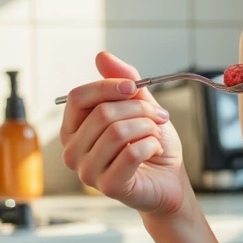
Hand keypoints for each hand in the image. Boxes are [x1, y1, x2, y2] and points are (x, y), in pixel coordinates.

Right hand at [59, 51, 188, 216]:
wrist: (169, 180)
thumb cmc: (151, 145)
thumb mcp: (140, 107)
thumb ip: (123, 82)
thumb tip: (102, 56)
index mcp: (73, 129)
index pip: (79, 97)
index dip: (108, 86)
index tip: (133, 88)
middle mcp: (73, 151)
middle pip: (102, 113)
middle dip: (139, 109)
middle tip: (158, 116)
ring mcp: (87, 172)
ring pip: (117, 132)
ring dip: (147, 128)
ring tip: (155, 134)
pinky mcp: (108, 186)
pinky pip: (131, 153)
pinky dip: (152, 145)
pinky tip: (154, 150)